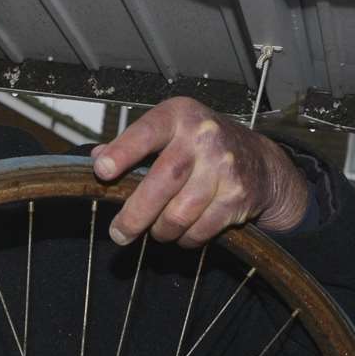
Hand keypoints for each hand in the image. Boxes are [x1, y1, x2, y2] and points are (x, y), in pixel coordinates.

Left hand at [92, 97, 307, 247]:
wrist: (259, 160)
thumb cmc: (200, 145)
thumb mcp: (168, 131)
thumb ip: (131, 143)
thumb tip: (95, 157)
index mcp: (179, 116)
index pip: (146, 132)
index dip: (123, 152)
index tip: (101, 171)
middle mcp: (204, 137)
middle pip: (163, 181)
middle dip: (135, 214)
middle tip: (119, 233)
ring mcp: (224, 167)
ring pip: (180, 213)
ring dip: (161, 230)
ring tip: (157, 230)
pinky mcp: (238, 196)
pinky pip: (200, 229)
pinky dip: (185, 238)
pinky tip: (183, 231)